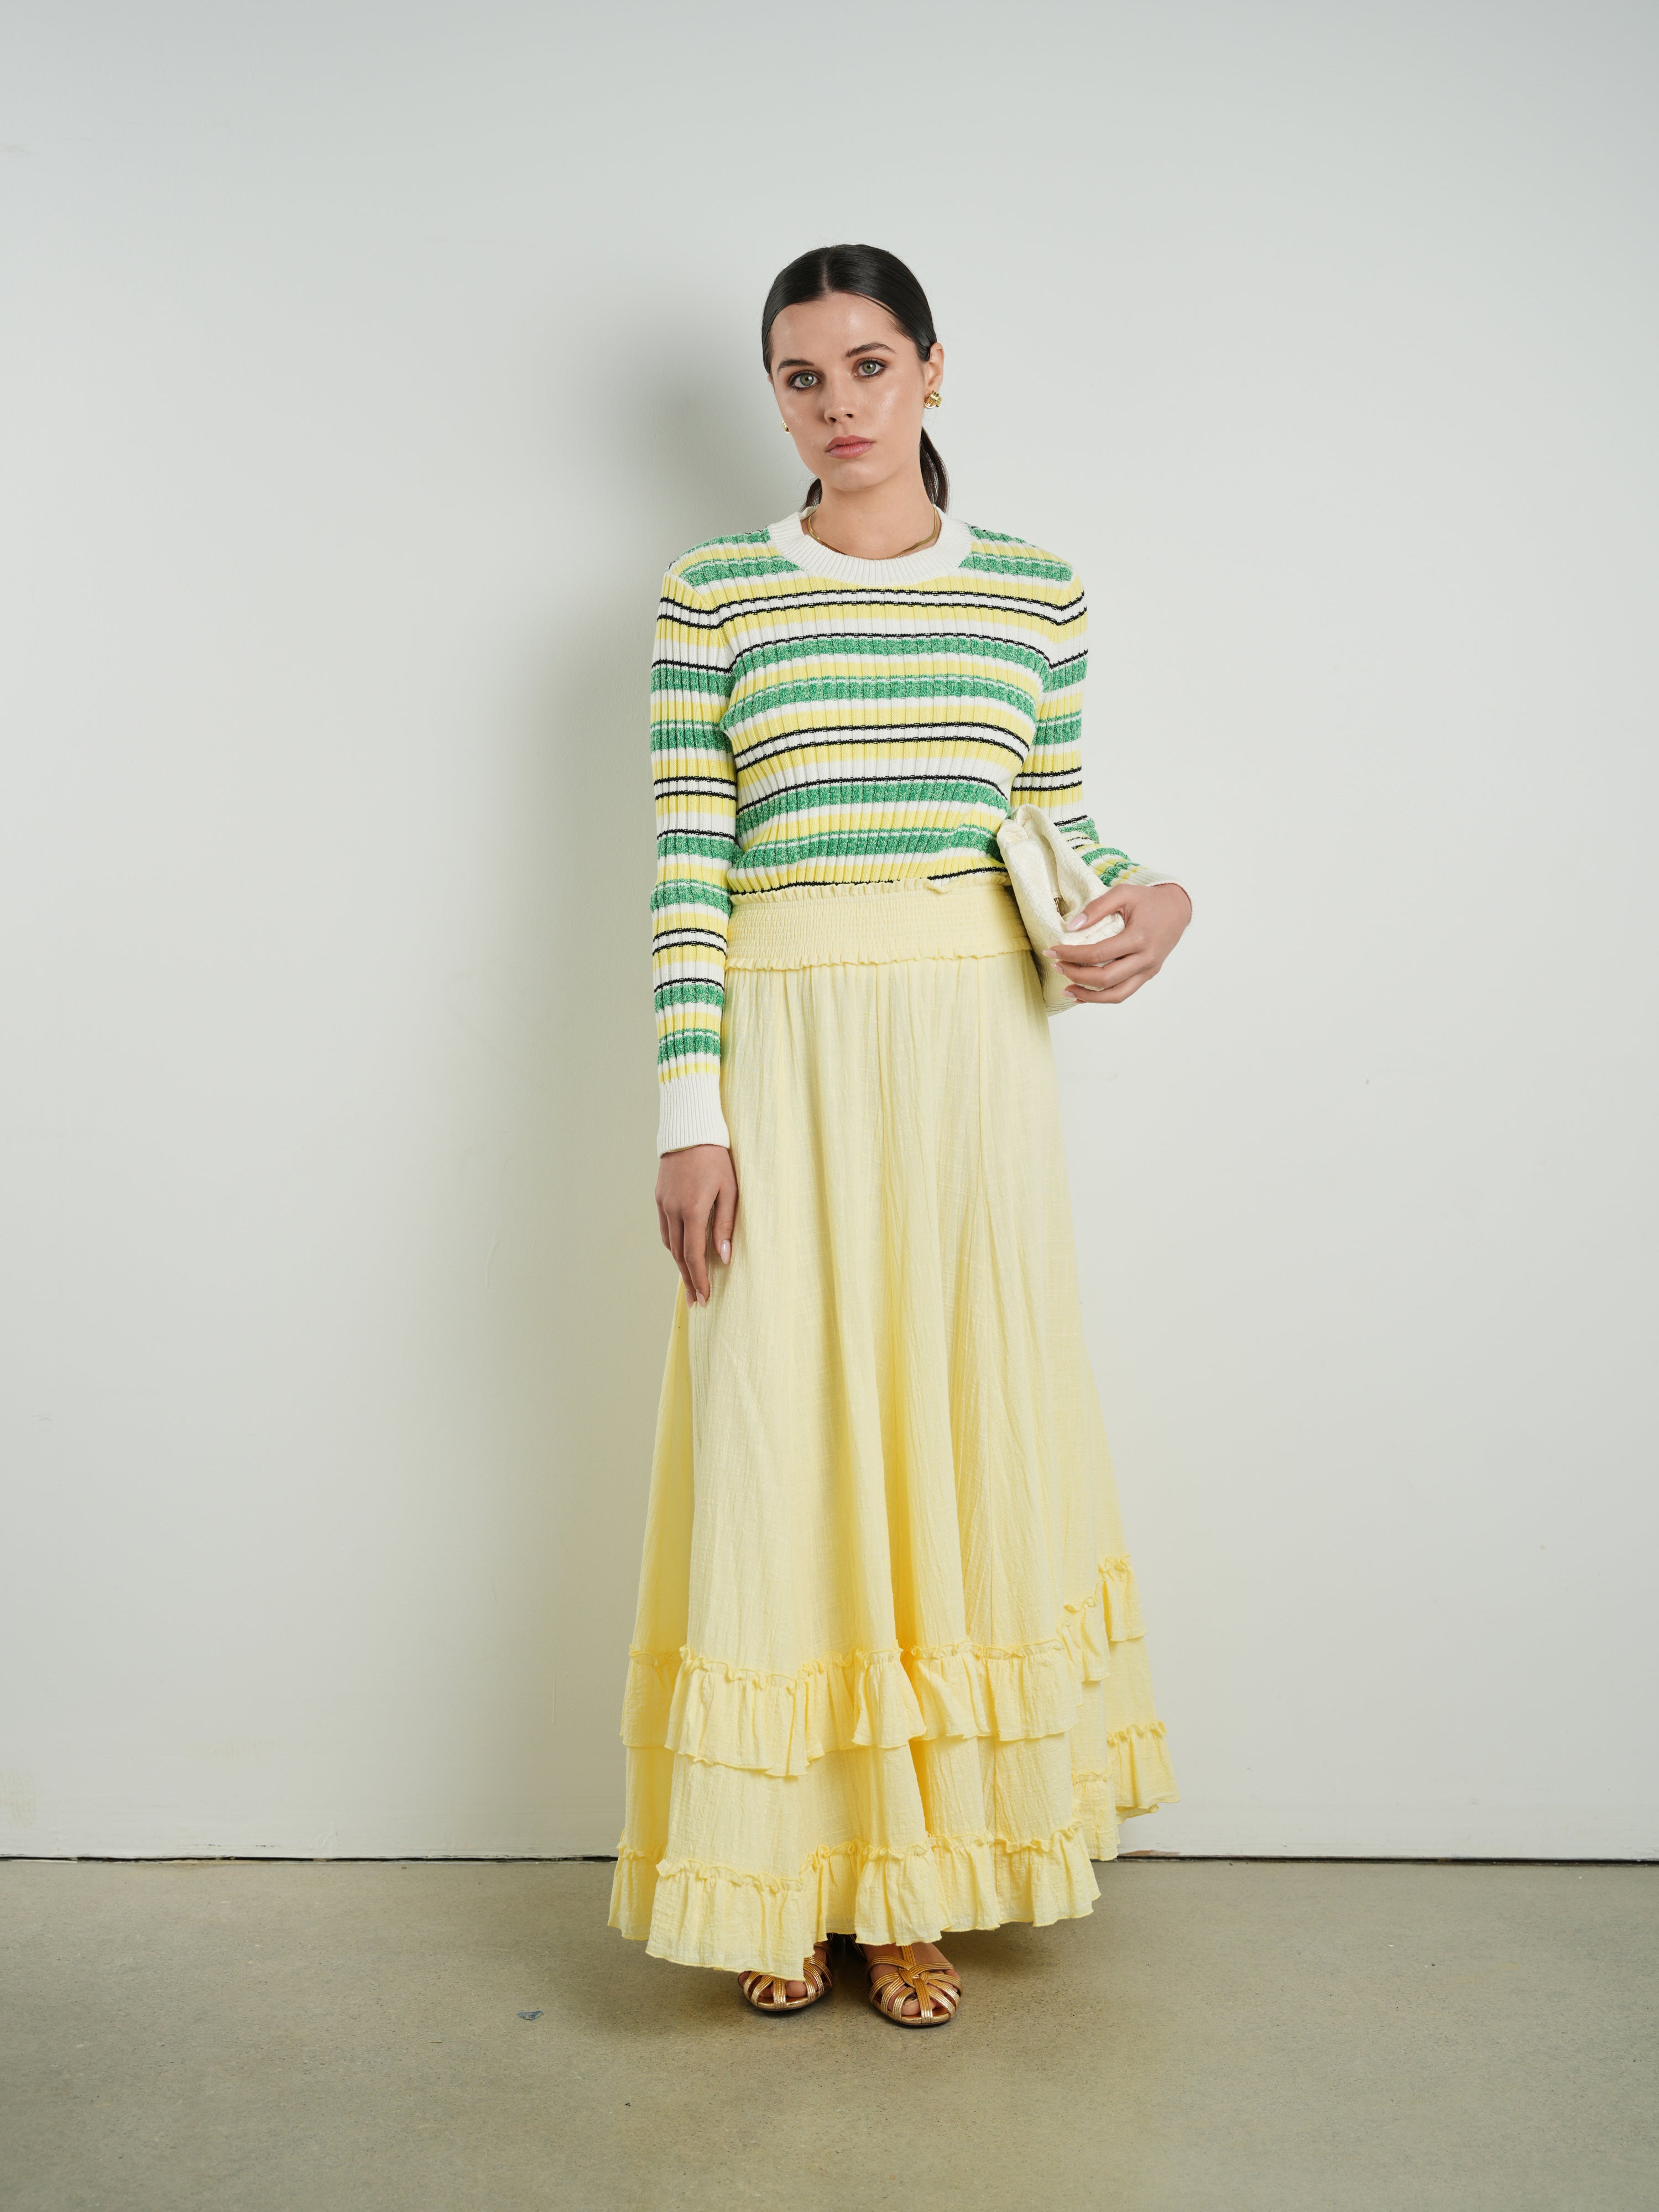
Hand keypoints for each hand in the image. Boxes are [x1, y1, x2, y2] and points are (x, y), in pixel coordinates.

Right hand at [655, 1144, 738, 1306]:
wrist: (690, 1130)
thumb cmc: (718, 1158)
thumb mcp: (730, 1190)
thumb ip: (725, 1225)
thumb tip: (723, 1257)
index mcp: (693, 1210)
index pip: (693, 1255)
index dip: (699, 1279)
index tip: (704, 1298)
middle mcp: (673, 1210)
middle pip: (678, 1255)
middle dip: (688, 1280)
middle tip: (696, 1301)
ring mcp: (663, 1204)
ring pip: (668, 1243)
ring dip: (679, 1265)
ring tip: (690, 1281)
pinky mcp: (659, 1197)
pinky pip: (664, 1228)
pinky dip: (672, 1245)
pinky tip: (680, 1252)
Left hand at [1048, 881, 1191, 1003]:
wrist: (1177, 909)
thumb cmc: (1149, 900)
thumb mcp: (1123, 893)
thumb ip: (1097, 907)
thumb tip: (1071, 927)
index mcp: (1139, 937)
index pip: (1098, 953)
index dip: (1071, 954)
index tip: (1052, 950)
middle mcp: (1146, 958)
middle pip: (1105, 978)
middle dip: (1076, 975)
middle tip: (1056, 966)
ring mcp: (1148, 970)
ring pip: (1116, 994)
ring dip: (1088, 995)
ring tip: (1066, 989)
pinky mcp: (1148, 975)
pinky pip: (1123, 992)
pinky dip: (1102, 997)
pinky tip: (1083, 994)